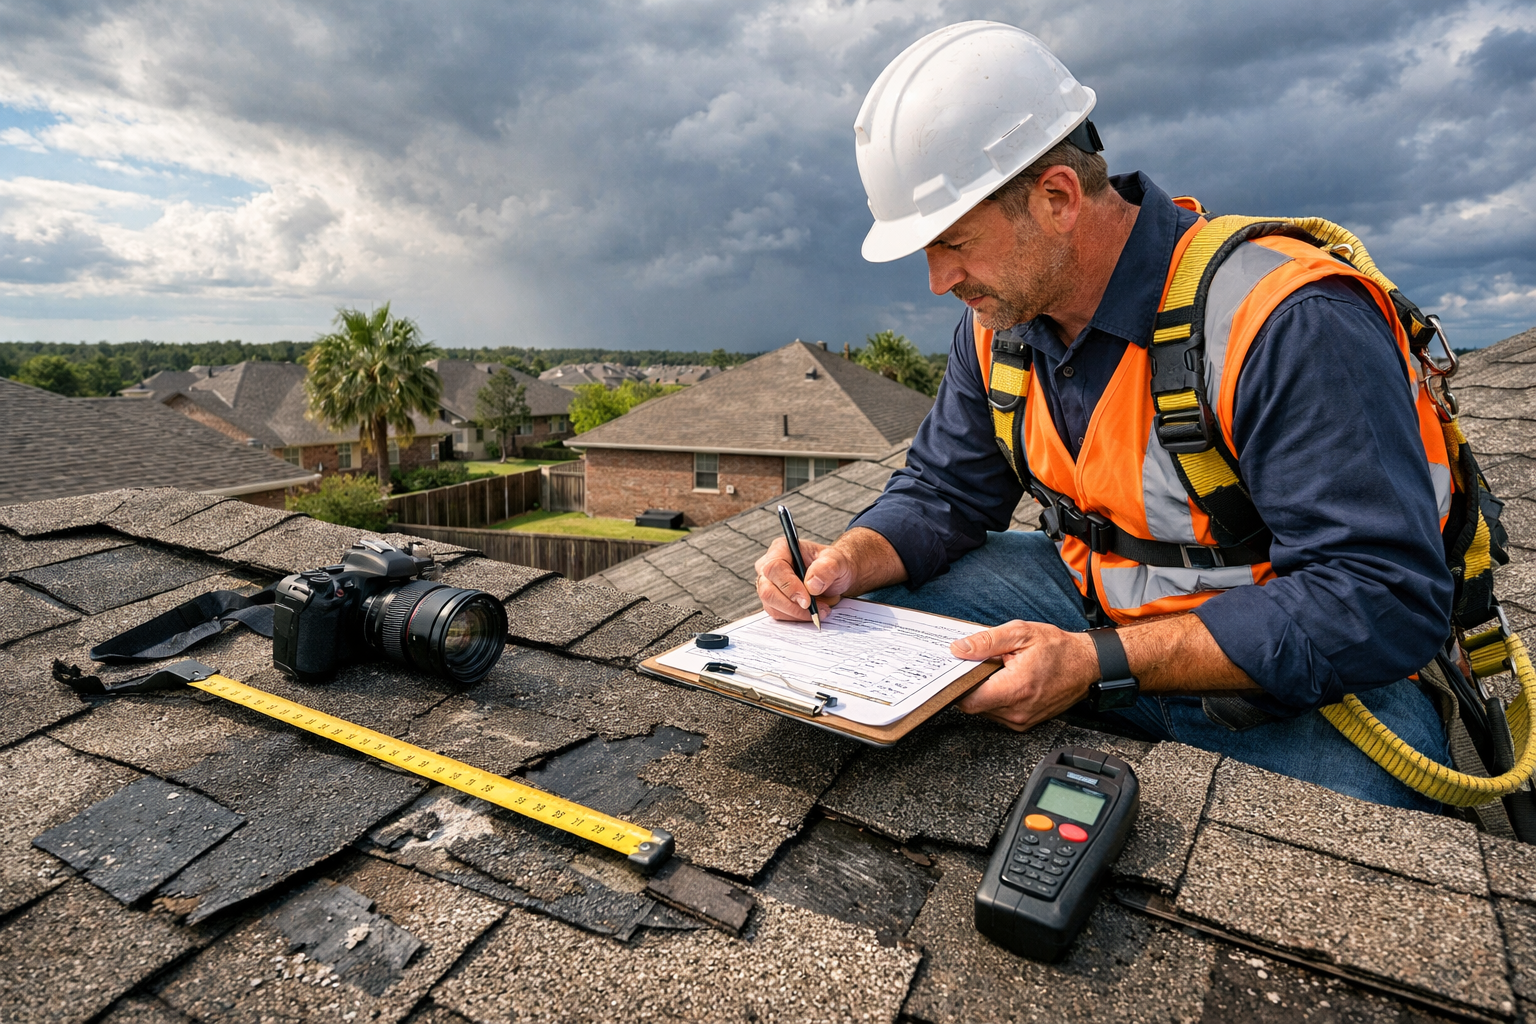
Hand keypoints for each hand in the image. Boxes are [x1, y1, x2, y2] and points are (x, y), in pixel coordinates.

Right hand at [754, 537, 850, 621]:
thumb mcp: (837, 561)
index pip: (774, 568)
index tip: (807, 601)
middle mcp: (770, 566)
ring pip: (772, 605)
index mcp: (782, 549)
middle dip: (792, 605)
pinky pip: (778, 613)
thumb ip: (826, 568)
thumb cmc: (832, 564)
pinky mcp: (773, 600)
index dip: (789, 586)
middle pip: (768, 590)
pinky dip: (795, 617)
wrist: (835, 576)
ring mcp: (768, 584)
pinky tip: (811, 613)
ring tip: (819, 610)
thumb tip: (811, 585)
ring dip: (796, 613)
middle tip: (814, 610)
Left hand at [951, 620, 1099, 730]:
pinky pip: (998, 713)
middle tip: (977, 665)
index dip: (956, 686)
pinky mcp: (1024, 723)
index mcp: (1015, 689)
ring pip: (984, 710)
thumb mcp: (1021, 633)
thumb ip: (986, 641)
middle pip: (974, 705)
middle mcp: (1017, 711)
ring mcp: (1021, 720)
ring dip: (984, 692)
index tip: (954, 672)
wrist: (1087, 666)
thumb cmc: (1059, 649)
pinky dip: (996, 698)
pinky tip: (1005, 680)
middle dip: (971, 685)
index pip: (968, 700)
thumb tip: (959, 649)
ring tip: (997, 671)